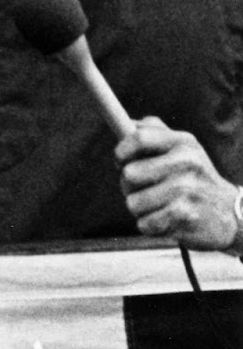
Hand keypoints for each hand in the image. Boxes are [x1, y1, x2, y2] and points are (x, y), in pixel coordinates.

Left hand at [116, 117, 241, 251]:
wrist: (229, 213)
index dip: (122, 150)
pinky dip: (149, 225)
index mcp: (183, 142)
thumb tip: (125, 123)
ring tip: (157, 205)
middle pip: (130, 174)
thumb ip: (153, 131)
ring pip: (133, 202)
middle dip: (128, 185)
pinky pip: (145, 223)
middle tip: (143, 188)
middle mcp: (186, 163)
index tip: (120, 160)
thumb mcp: (182, 147)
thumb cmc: (194, 177)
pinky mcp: (186, 216)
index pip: (139, 138)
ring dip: (140, 208)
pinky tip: (165, 220)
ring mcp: (187, 190)